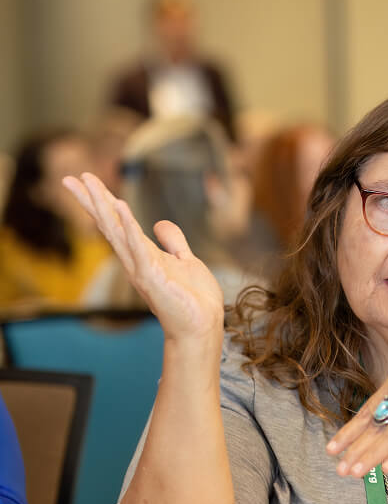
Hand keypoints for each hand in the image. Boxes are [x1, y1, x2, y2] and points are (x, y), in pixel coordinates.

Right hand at [62, 173, 224, 344]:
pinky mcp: (151, 276)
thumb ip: (173, 242)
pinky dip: (129, 227)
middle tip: (70, 177)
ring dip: (103, 205)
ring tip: (87, 183)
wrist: (202, 325)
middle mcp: (135, 260)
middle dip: (91, 200)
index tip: (86, 180)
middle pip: (109, 224)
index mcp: (142, 254)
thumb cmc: (194, 299)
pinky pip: (139, 247)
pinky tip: (121, 208)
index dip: (103, 202)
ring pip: (116, 231)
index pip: (118, 223)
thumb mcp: (185, 261)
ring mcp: (140, 268)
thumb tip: (159, 223)